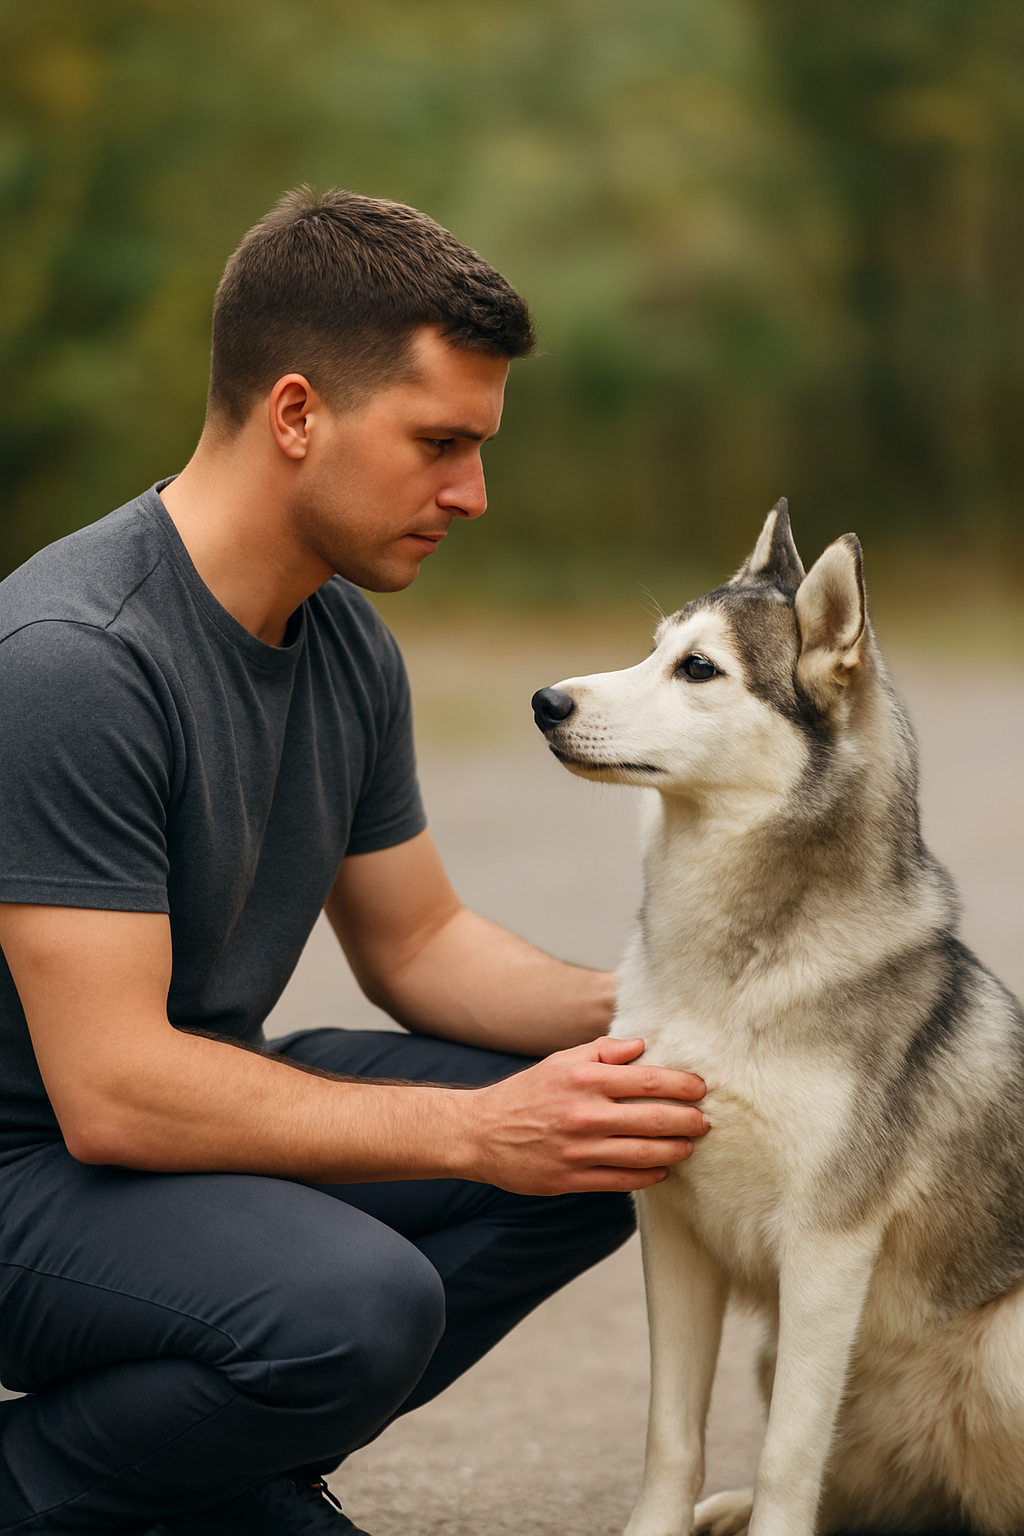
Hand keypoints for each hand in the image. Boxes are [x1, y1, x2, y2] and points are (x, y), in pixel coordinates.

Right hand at [456, 1036, 708, 1195]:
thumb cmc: (524, 1094)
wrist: (480, 1133)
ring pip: (643, 1154)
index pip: (647, 1080)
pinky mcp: (572, 1179)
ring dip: (675, 1151)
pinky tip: (662, 1170)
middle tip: (704, 1121)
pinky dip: (649, 1176)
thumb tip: (641, 1046)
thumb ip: (602, 1052)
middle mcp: (585, 1114)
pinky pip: (622, 1180)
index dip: (681, 1085)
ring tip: (689, 1146)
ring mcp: (579, 1150)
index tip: (700, 1088)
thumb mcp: (560, 1061)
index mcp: (584, 1079)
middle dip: (688, 1121)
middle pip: (654, 1119)